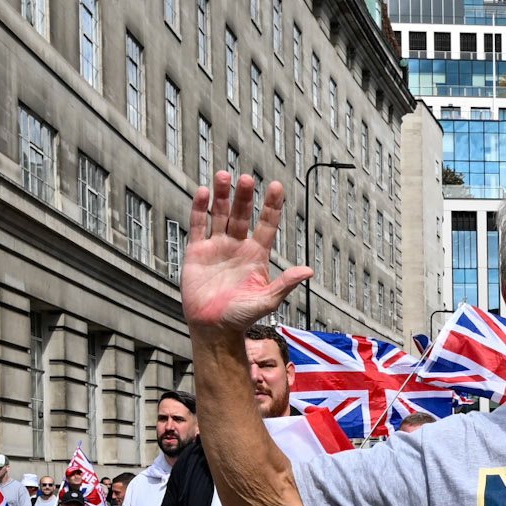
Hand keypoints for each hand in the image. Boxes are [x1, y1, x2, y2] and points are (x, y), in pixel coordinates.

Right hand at [181, 174, 311, 340]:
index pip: (266, 225)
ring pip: (220, 215)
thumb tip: (308, 271)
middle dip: (244, 196)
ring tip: (224, 176)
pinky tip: (203, 192)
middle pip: (242, 214)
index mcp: (256, 255)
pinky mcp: (197, 252)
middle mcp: (237, 247)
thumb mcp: (266, 301)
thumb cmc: (241, 318)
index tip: (276, 186)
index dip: (271, 206)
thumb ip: (285, 284)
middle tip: (246, 178)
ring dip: (221, 196)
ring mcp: (217, 247)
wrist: (213, 329)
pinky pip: (199, 226)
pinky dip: (200, 209)